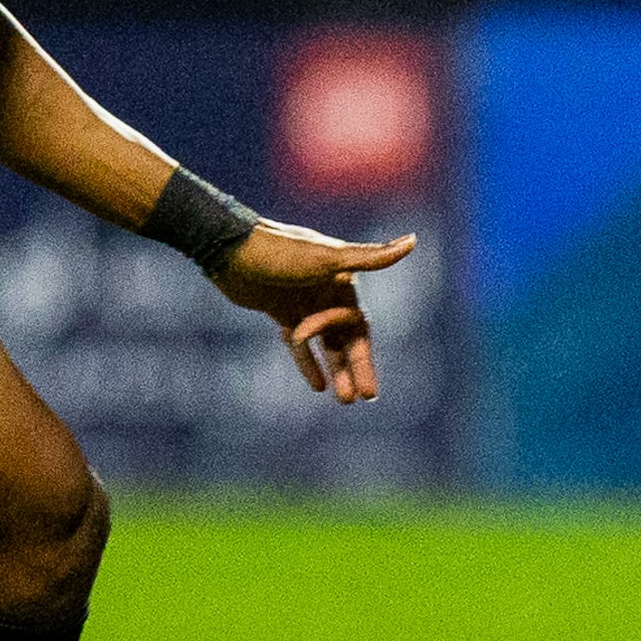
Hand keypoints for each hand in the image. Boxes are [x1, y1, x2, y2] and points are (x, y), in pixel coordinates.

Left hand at [215, 220, 419, 401]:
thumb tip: (413, 240)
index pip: (358, 327)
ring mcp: (304, 302)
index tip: (364, 389)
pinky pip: (300, 343)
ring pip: (326, 343)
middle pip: (346, 338)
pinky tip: (317, 386)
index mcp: (343, 280)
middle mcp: (327, 292)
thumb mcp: (328, 259)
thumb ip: (370, 256)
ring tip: (343, 399)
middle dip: (355, 367)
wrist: (227, 250)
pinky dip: (308, 362)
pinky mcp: (281, 309)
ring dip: (335, 369)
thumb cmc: (279, 252)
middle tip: (362, 398)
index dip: (363, 358)